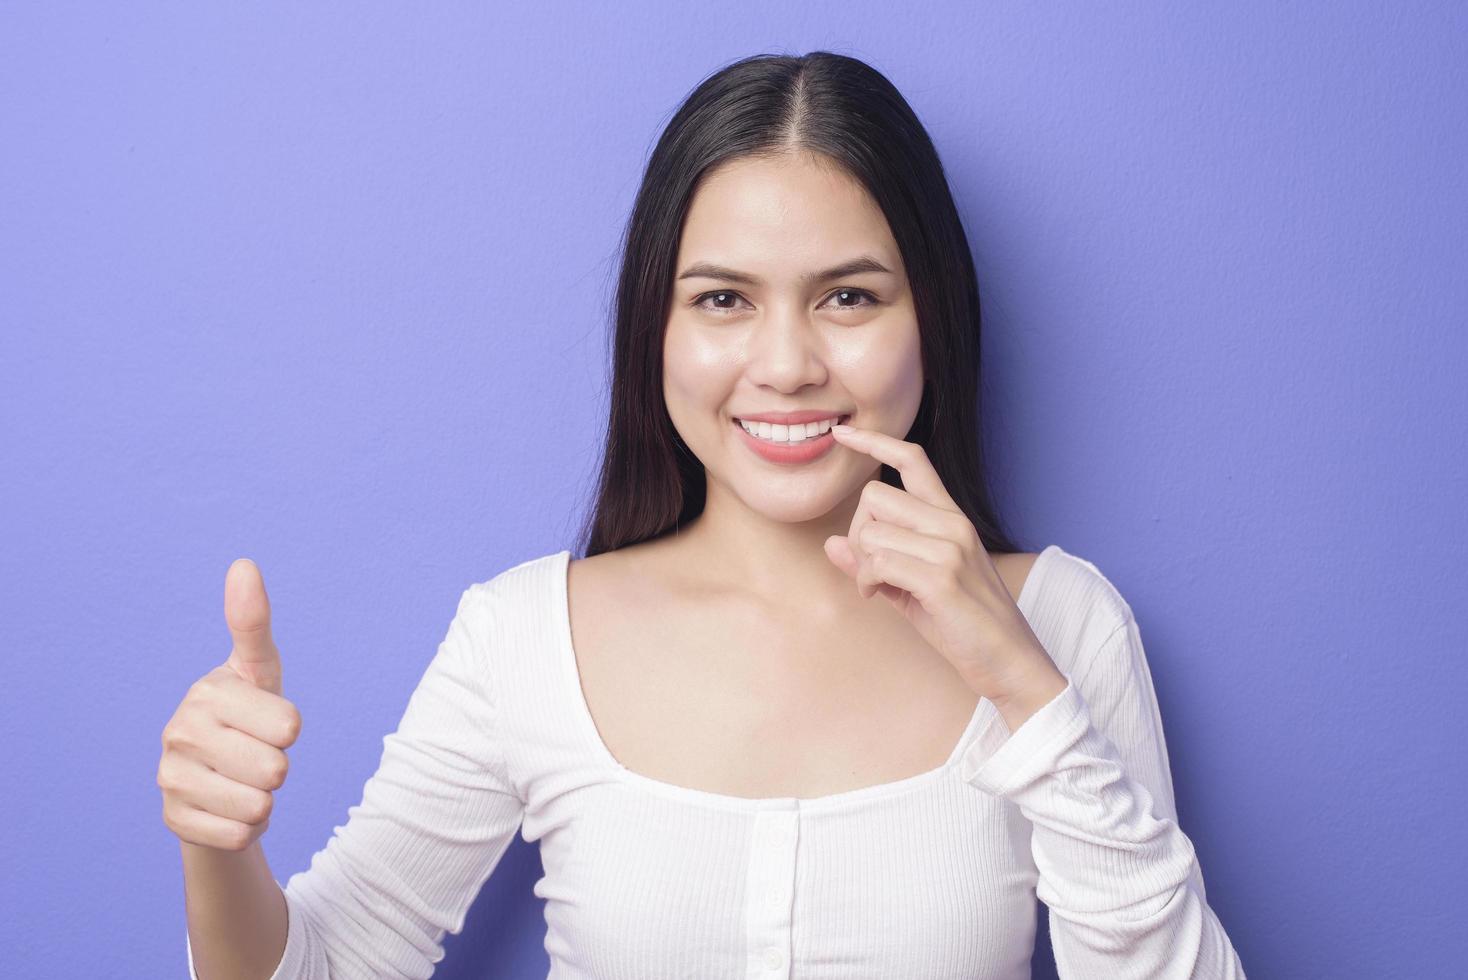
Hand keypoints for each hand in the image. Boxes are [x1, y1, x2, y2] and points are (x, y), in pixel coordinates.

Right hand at [157, 558, 301, 850]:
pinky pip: (240, 836)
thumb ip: (253, 623)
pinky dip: (247, 828)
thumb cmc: (250, 714)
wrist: (219, 779)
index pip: (289, 725)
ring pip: (258, 806)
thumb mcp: (260, 671)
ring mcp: (170, 777)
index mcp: (208, 692)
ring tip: (245, 780)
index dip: (290, 730)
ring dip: (264, 800)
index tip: (273, 722)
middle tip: (258, 756)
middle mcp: (181, 731)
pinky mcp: (173, 820)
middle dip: (279, 769)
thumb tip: (243, 563)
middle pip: (276, 769)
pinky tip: (230, 807)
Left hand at [821, 423, 1060, 703]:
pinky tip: (879, 598)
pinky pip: (878, 562)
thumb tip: (830, 543)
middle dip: (857, 533)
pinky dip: (867, 582)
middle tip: (870, 569)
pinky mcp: (942, 576)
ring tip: (879, 589)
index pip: (913, 459)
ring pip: (871, 531)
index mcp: (950, 517)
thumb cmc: (963, 625)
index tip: (842, 432)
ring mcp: (949, 547)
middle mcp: (952, 522)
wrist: (1010, 662)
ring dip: (862, 565)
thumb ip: (874, 563)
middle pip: (875, 495)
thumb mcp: (912, 588)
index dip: (874, 441)